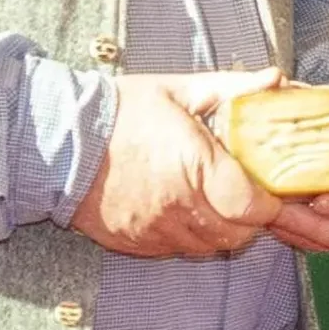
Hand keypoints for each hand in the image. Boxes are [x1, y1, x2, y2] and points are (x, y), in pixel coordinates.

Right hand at [74, 71, 283, 260]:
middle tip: (245, 195)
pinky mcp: (136, 243)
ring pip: (211, 246)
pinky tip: (184, 211)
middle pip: (239, 233)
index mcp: (196, 166)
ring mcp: (156, 229)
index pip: (254, 207)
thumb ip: (232, 89)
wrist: (55, 140)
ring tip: (214, 200)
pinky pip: (179, 250)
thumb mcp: (178, 91)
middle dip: (250, 218)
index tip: (273, 194)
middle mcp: (178, 205)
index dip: (272, 205)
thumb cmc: (117, 112)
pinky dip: (191, 236)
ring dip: (222, 229)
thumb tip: (273, 79)